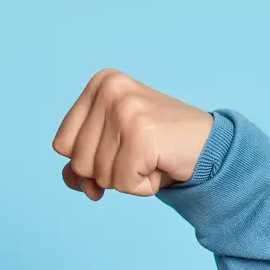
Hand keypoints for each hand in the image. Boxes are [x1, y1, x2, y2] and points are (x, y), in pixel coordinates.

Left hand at [52, 69, 214, 199]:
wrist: (208, 146)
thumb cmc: (158, 146)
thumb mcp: (111, 148)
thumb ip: (82, 164)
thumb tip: (77, 184)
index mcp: (100, 84)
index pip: (61, 145)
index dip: (87, 161)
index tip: (118, 149)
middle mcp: (111, 89)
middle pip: (78, 162)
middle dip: (108, 172)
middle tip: (140, 153)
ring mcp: (127, 109)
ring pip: (100, 176)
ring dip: (127, 179)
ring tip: (151, 157)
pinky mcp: (143, 134)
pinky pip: (124, 184)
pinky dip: (143, 186)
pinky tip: (160, 165)